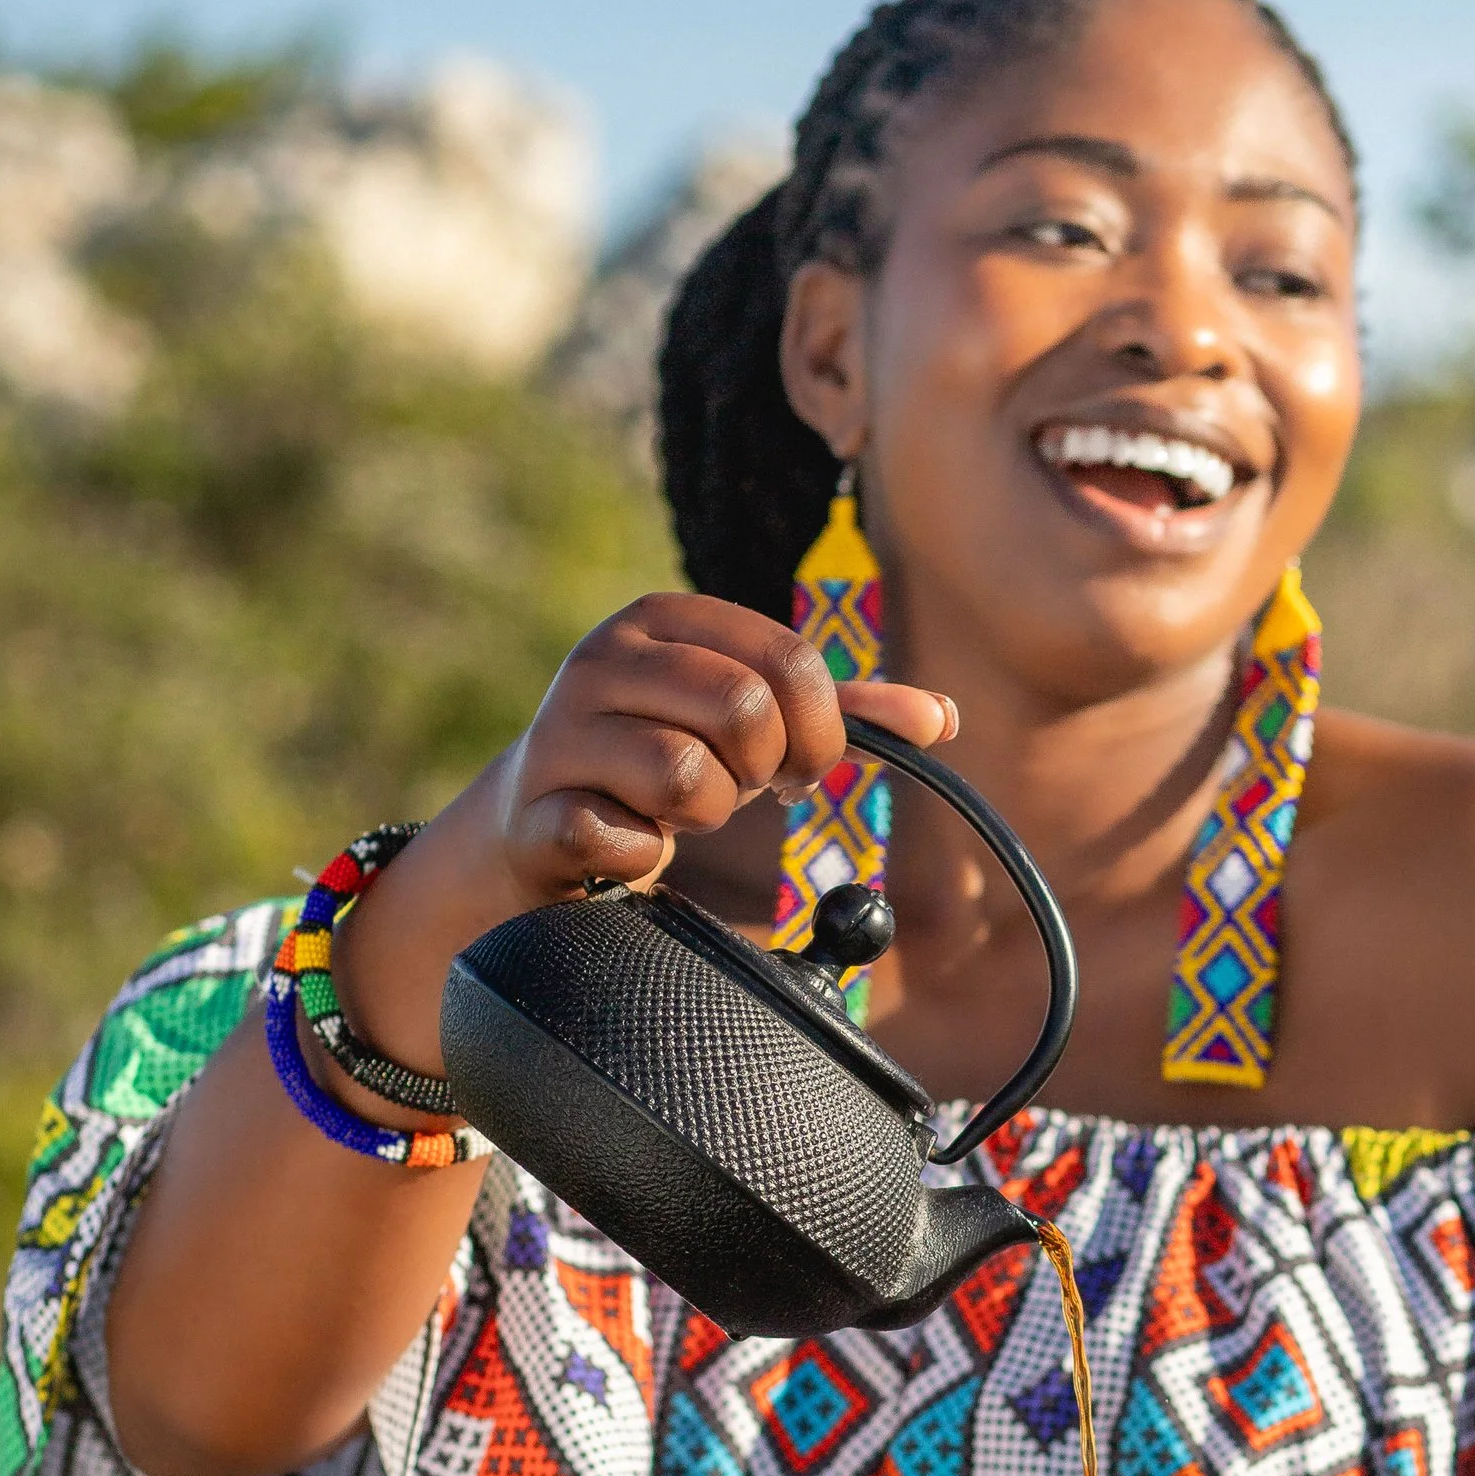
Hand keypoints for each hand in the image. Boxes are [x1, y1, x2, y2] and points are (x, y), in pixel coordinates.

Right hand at [322, 594, 955, 1088]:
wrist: (540, 822)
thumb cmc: (664, 758)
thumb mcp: (750, 720)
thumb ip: (844, 712)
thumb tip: (942, 717)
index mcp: (664, 617)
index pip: (789, 662)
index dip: (820, 730)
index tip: (801, 765)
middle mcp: (603, 657)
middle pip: (744, 712)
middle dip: (761, 771)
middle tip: (735, 788)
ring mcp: (559, 731)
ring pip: (686, 777)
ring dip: (702, 815)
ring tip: (674, 813)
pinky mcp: (532, 811)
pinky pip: (621, 839)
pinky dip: (641, 858)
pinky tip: (625, 843)